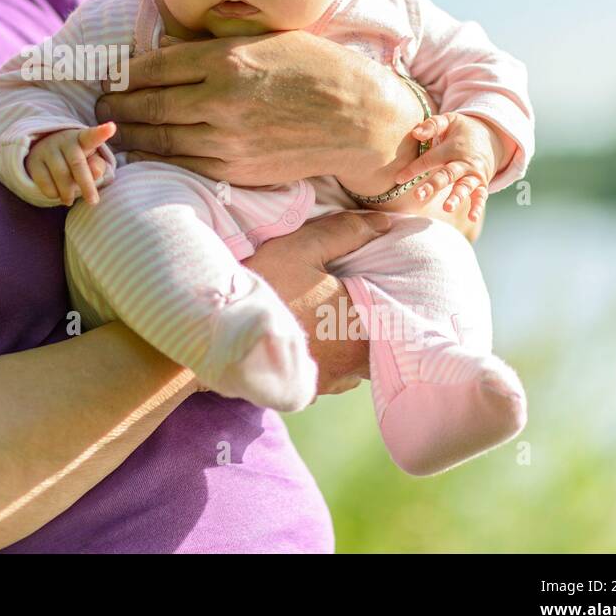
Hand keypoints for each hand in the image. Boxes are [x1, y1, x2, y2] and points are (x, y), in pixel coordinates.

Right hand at [24, 122, 116, 205]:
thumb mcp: (89, 160)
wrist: (43, 153)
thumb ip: (97, 166)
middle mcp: (64, 141)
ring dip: (68, 192)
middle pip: (77, 164)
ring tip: (70, 200)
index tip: (111, 128)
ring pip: (61, 176)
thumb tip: (97, 173)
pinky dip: (53, 193)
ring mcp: (47, 150)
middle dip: (86, 185)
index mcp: (82, 139)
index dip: (101, 133)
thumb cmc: (74, 158)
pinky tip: (57, 194)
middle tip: (93, 202)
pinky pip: (45, 182)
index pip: (92, 136)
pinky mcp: (34, 161)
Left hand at [92, 30, 421, 188]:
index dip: (125, 72)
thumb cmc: (318, 70)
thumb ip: (216, 45)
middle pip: (149, 105)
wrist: (361, 121)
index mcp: (228, 60)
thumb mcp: (268, 39)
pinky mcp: (236, 169)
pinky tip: (144, 153)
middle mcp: (221, 100)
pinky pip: (183, 164)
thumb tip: (168, 47)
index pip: (156, 66)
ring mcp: (227, 139)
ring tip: (112, 130)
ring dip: (129, 135)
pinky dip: (157, 159)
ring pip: (159, 139)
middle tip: (98, 106)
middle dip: (116, 106)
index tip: (111, 73)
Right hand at [242, 210, 390, 399]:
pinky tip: (316, 343)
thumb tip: (382, 222)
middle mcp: (350, 364)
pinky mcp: (303, 393)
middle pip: (379, 345)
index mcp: (361, 328)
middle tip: (360, 303)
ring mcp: (327, 383)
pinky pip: (331, 379)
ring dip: (351, 347)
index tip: (379, 288)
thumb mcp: (301, 248)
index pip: (399, 319)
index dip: (393, 302)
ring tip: (338, 324)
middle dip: (373, 325)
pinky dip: (330, 362)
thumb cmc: (264, 287)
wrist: (216, 331)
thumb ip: (345, 232)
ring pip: (355, 365)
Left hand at [391, 112, 505, 222]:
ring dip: (456, 197)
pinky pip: (481, 196)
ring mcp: (474, 174)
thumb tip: (415, 133)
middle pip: (447, 174)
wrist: (492, 137)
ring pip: (464, 187)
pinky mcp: (482, 183)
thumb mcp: (449, 120)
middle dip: (433, 185)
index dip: (414, 169)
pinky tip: (472, 218)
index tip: (399, 179)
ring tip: (447, 208)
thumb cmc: (462, 130)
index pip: (430, 159)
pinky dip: (478, 207)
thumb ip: (432, 125)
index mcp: (452, 147)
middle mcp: (464, 162)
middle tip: (418, 195)